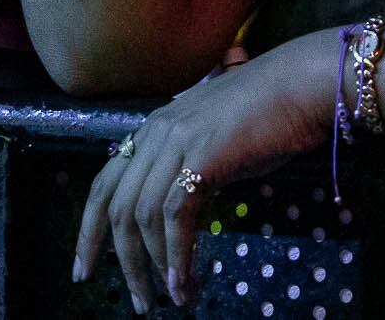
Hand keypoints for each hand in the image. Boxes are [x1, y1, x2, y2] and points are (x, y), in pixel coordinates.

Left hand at [75, 51, 327, 310]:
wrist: (300, 87)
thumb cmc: (268, 117)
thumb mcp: (214, 145)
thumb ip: (190, 174)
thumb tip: (180, 221)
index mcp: (153, 130)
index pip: (104, 184)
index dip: (89, 229)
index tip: (84, 268)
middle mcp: (156, 134)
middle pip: (115, 206)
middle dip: (119, 259)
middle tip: (137, 302)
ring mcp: (177, 142)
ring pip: (141, 216)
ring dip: (152, 267)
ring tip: (168, 300)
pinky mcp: (202, 157)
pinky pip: (175, 215)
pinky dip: (177, 256)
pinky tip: (185, 283)